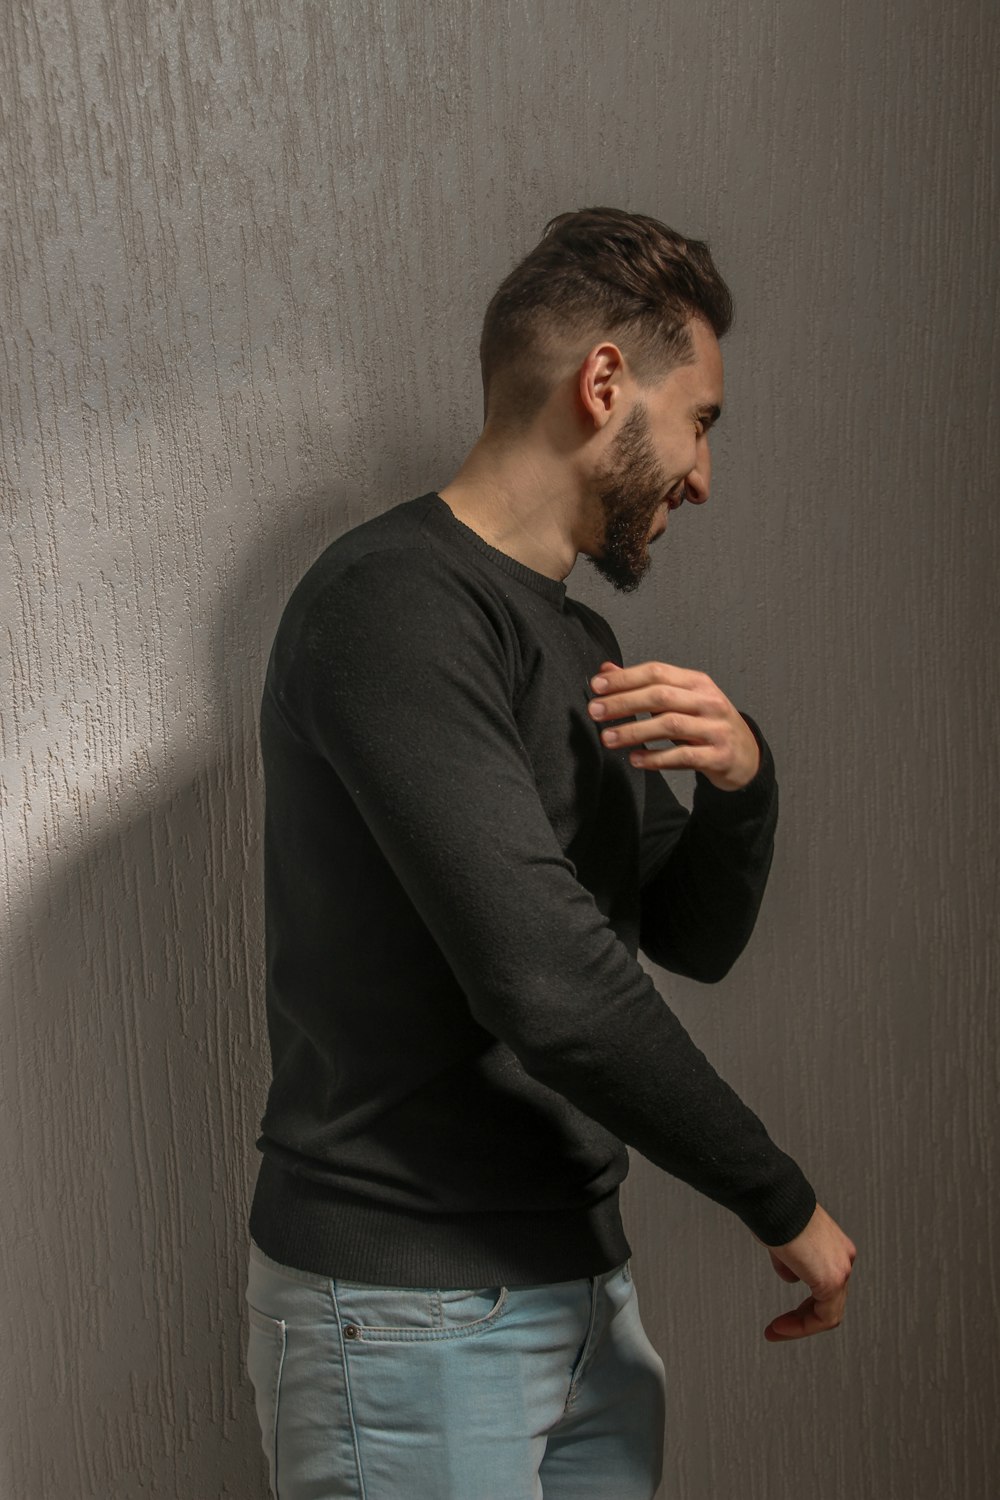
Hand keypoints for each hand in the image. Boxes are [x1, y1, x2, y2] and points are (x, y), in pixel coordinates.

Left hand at [588, 660, 760, 791]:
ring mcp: (716, 728)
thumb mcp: (681, 700)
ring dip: (634, 731)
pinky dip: (656, 758)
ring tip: (608, 738)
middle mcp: (708, 701)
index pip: (657, 672)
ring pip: (670, 725)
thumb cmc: (707, 724)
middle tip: (595, 712)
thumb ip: (644, 685)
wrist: (746, 755)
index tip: (597, 686)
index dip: (625, 678)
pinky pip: (684, 755)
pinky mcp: (719, 755)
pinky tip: (635, 759)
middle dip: (623, 703)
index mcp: (697, 683)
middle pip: (660, 696)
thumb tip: (606, 671)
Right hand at [754, 1202, 857, 1341]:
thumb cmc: (775, 1210)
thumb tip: (791, 1274)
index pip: (826, 1286)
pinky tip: (782, 1327)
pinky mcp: (832, 1280)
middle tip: (779, 1328)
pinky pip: (824, 1316)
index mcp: (835, 1245)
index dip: (803, 1305)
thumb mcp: (784, 1240)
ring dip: (800, 1325)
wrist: (774, 1199)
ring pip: (828, 1312)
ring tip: (777, 1330)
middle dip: (802, 1318)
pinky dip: (802, 1326)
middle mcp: (843, 1256)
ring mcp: (841, 1268)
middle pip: (829, 1301)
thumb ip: (791, 1260)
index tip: (782, 1316)